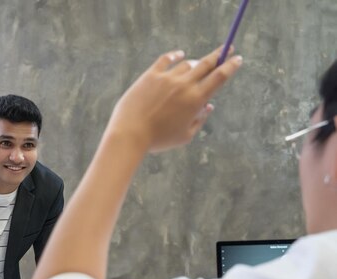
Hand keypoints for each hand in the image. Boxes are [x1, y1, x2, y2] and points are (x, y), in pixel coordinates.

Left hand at [104, 46, 242, 152]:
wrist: (130, 134)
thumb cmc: (158, 140)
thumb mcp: (185, 136)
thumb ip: (200, 120)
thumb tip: (209, 106)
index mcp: (196, 100)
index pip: (219, 77)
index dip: (230, 66)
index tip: (237, 58)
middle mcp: (184, 85)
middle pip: (206, 64)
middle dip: (220, 55)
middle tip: (227, 49)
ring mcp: (166, 78)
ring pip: (186, 64)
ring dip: (194, 65)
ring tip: (196, 68)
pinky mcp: (150, 76)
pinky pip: (166, 60)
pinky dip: (175, 55)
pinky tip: (179, 54)